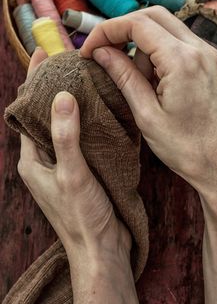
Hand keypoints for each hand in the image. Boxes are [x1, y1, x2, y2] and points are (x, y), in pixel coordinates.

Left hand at [18, 48, 130, 256]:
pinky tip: (98, 110)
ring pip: (62, 125)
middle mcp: (43, 159)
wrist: (101, 248)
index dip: (34, 82)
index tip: (45, 54)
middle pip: (44, 115)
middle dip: (52, 88)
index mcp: (32, 159)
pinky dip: (85, 121)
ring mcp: (62, 164)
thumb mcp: (72, 175)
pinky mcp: (79, 169)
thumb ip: (65, 137)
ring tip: (84, 79)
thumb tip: (60, 97)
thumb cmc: (82, 217)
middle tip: (67, 62)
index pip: (27, 112)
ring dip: (70, 104)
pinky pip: (79, 137)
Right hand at [81, 6, 216, 194]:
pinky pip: (176, 43)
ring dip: (141, 47)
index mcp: (181, 62)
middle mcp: (198, 50)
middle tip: (104, 53)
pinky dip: (157, 54)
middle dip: (123, 30)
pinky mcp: (207, 62)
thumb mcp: (146, 114)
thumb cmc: (185, 146)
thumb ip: (123, 77)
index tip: (89, 49)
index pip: (137, 24)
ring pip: (164, 28)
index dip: (107, 31)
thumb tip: (101, 52)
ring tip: (140, 83)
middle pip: (152, 16)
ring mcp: (206, 54)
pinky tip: (153, 81)